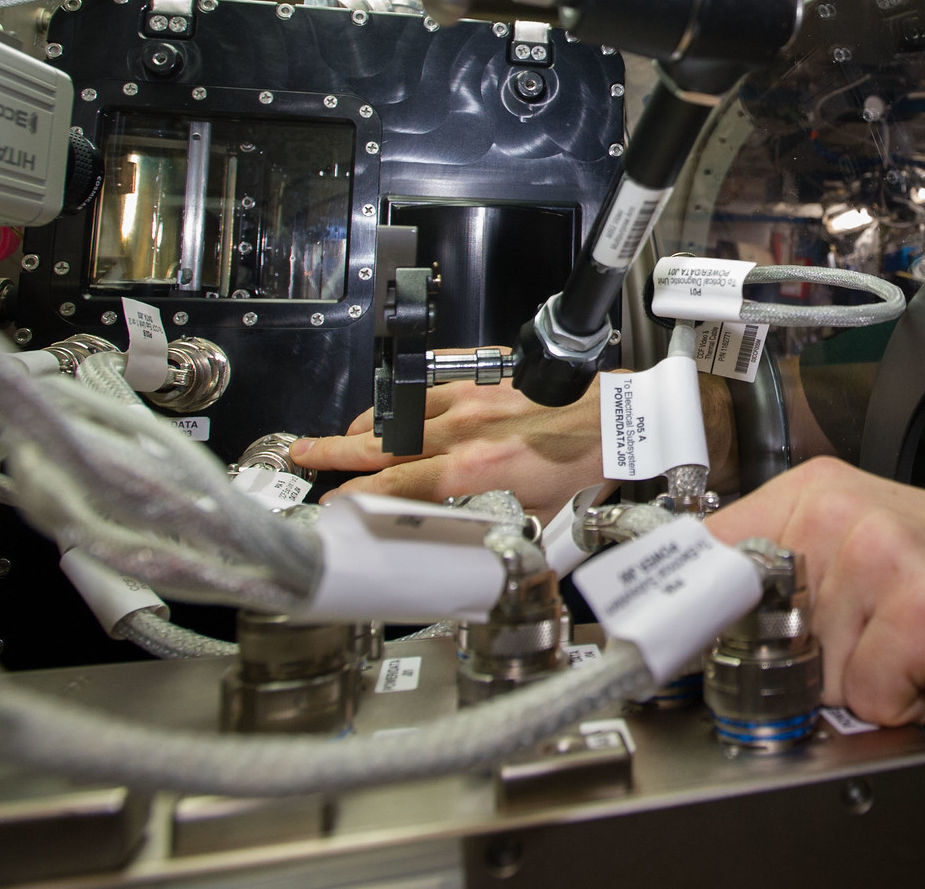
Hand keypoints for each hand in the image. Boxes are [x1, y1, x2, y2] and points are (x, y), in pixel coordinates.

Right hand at [290, 357, 605, 519]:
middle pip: (383, 442)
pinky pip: (431, 386)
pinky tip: (393, 405)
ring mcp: (474, 399)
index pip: (396, 485)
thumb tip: (464, 546)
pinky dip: (405, 399)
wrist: (619, 419)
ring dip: (367, 425)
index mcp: (473, 470)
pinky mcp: (487, 378)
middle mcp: (466, 431)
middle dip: (336, 450)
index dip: (357, 495)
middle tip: (304, 453)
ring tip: (341, 436)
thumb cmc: (587, 465)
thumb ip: (491, 528)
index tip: (333, 501)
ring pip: (402, 412)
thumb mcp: (536, 516)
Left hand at [706, 457, 924, 767]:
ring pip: (814, 672)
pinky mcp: (920, 611)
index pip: (707, 548)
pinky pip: (870, 696)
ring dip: (864, 685)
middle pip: (758, 628)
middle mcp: (843, 511)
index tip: (665, 634)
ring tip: (912, 649)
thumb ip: (786, 572)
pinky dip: (906, 703)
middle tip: (872, 639)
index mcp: (818, 490)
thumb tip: (699, 618)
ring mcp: (882, 555)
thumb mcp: (865, 552)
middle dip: (808, 661)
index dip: (686, 607)